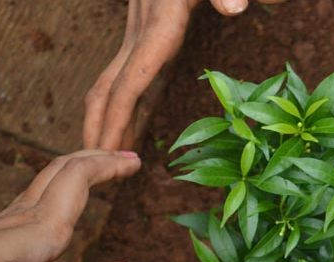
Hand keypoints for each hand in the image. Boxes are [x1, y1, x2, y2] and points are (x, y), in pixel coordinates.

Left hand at [0, 150, 140, 261]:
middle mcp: (24, 220)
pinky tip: (58, 210)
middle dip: (97, 158)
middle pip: (63, 170)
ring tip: (100, 172)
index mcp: (40, 229)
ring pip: (48, 183)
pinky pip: (36, 201)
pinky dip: (60, 191)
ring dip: (78, 170)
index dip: (108, 164)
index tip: (137, 160)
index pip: (78, 177)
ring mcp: (8, 228)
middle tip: (127, 156)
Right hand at [83, 0, 284, 150]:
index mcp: (160, 27)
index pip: (129, 82)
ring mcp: (144, 34)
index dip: (115, 120)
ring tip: (113, 161)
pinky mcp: (155, 34)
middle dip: (99, 130)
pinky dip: (133, 105)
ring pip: (117, 84)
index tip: (106, 154)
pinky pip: (138, 76)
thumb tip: (234, 8)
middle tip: (99, 173)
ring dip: (111, 121)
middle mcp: (143, 34)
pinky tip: (136, 125)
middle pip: (109, 89)